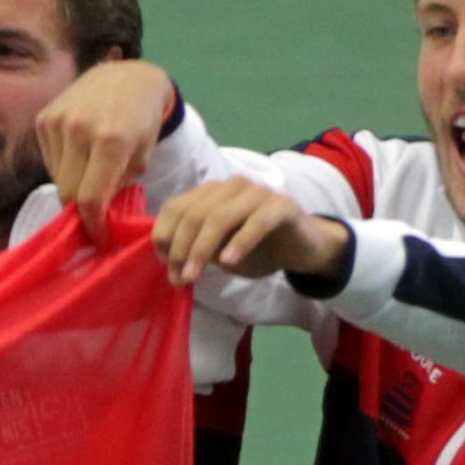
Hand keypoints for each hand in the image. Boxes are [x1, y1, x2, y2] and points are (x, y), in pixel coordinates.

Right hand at [31, 57, 174, 231]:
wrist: (127, 76)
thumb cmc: (141, 119)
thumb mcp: (142, 155)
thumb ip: (118, 186)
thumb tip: (96, 214)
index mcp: (111, 140)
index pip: (89, 198)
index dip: (92, 224)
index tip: (97, 237)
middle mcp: (79, 129)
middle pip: (68, 192)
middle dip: (81, 208)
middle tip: (93, 212)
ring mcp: (58, 121)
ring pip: (57, 177)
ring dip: (72, 184)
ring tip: (89, 173)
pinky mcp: (44, 118)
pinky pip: (49, 159)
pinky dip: (63, 166)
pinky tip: (78, 153)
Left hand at [156, 177, 349, 287]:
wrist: (300, 248)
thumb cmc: (255, 248)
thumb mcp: (218, 251)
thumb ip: (196, 247)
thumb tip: (169, 259)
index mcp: (211, 193)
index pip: (175, 207)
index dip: (163, 235)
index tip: (163, 264)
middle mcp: (232, 186)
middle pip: (194, 214)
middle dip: (180, 249)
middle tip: (178, 279)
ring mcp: (258, 193)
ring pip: (219, 217)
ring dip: (201, 250)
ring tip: (193, 277)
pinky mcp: (282, 205)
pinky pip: (257, 222)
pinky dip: (240, 242)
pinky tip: (229, 262)